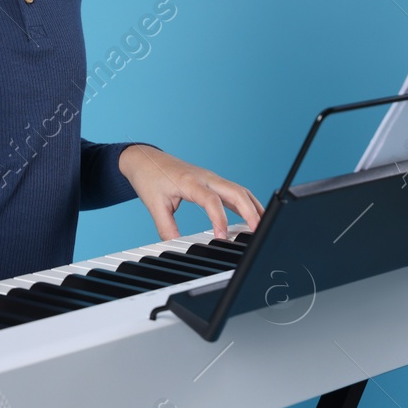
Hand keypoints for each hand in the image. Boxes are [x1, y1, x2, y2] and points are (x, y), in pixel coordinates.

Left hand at [117, 145, 263, 241]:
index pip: (211, 200)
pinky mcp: (212, 182)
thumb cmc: (150, 178)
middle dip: (250, 210)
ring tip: (262, 225)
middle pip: (235, 191)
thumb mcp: (154, 205)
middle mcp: (205, 177)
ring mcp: (211, 178)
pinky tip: (252, 216)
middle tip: (258, 230)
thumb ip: (166, 228)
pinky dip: (246, 203)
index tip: (221, 237)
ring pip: (239, 190)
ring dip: (252, 206)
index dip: (219, 220)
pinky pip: (234, 191)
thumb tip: (174, 248)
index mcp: (190, 181)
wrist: (145, 159)